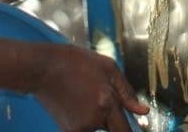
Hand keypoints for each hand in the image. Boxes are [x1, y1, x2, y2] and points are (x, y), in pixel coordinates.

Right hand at [29, 43, 146, 131]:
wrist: (44, 68)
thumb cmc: (76, 62)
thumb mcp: (108, 68)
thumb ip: (127, 92)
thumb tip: (143, 111)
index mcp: (106, 103)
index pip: (125, 131)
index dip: (130, 130)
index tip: (133, 127)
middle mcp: (94, 119)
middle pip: (113, 129)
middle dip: (114, 120)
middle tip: (99, 98)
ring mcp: (79, 127)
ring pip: (98, 127)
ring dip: (98, 117)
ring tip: (86, 94)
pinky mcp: (67, 130)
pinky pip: (85, 128)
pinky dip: (86, 118)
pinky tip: (78, 101)